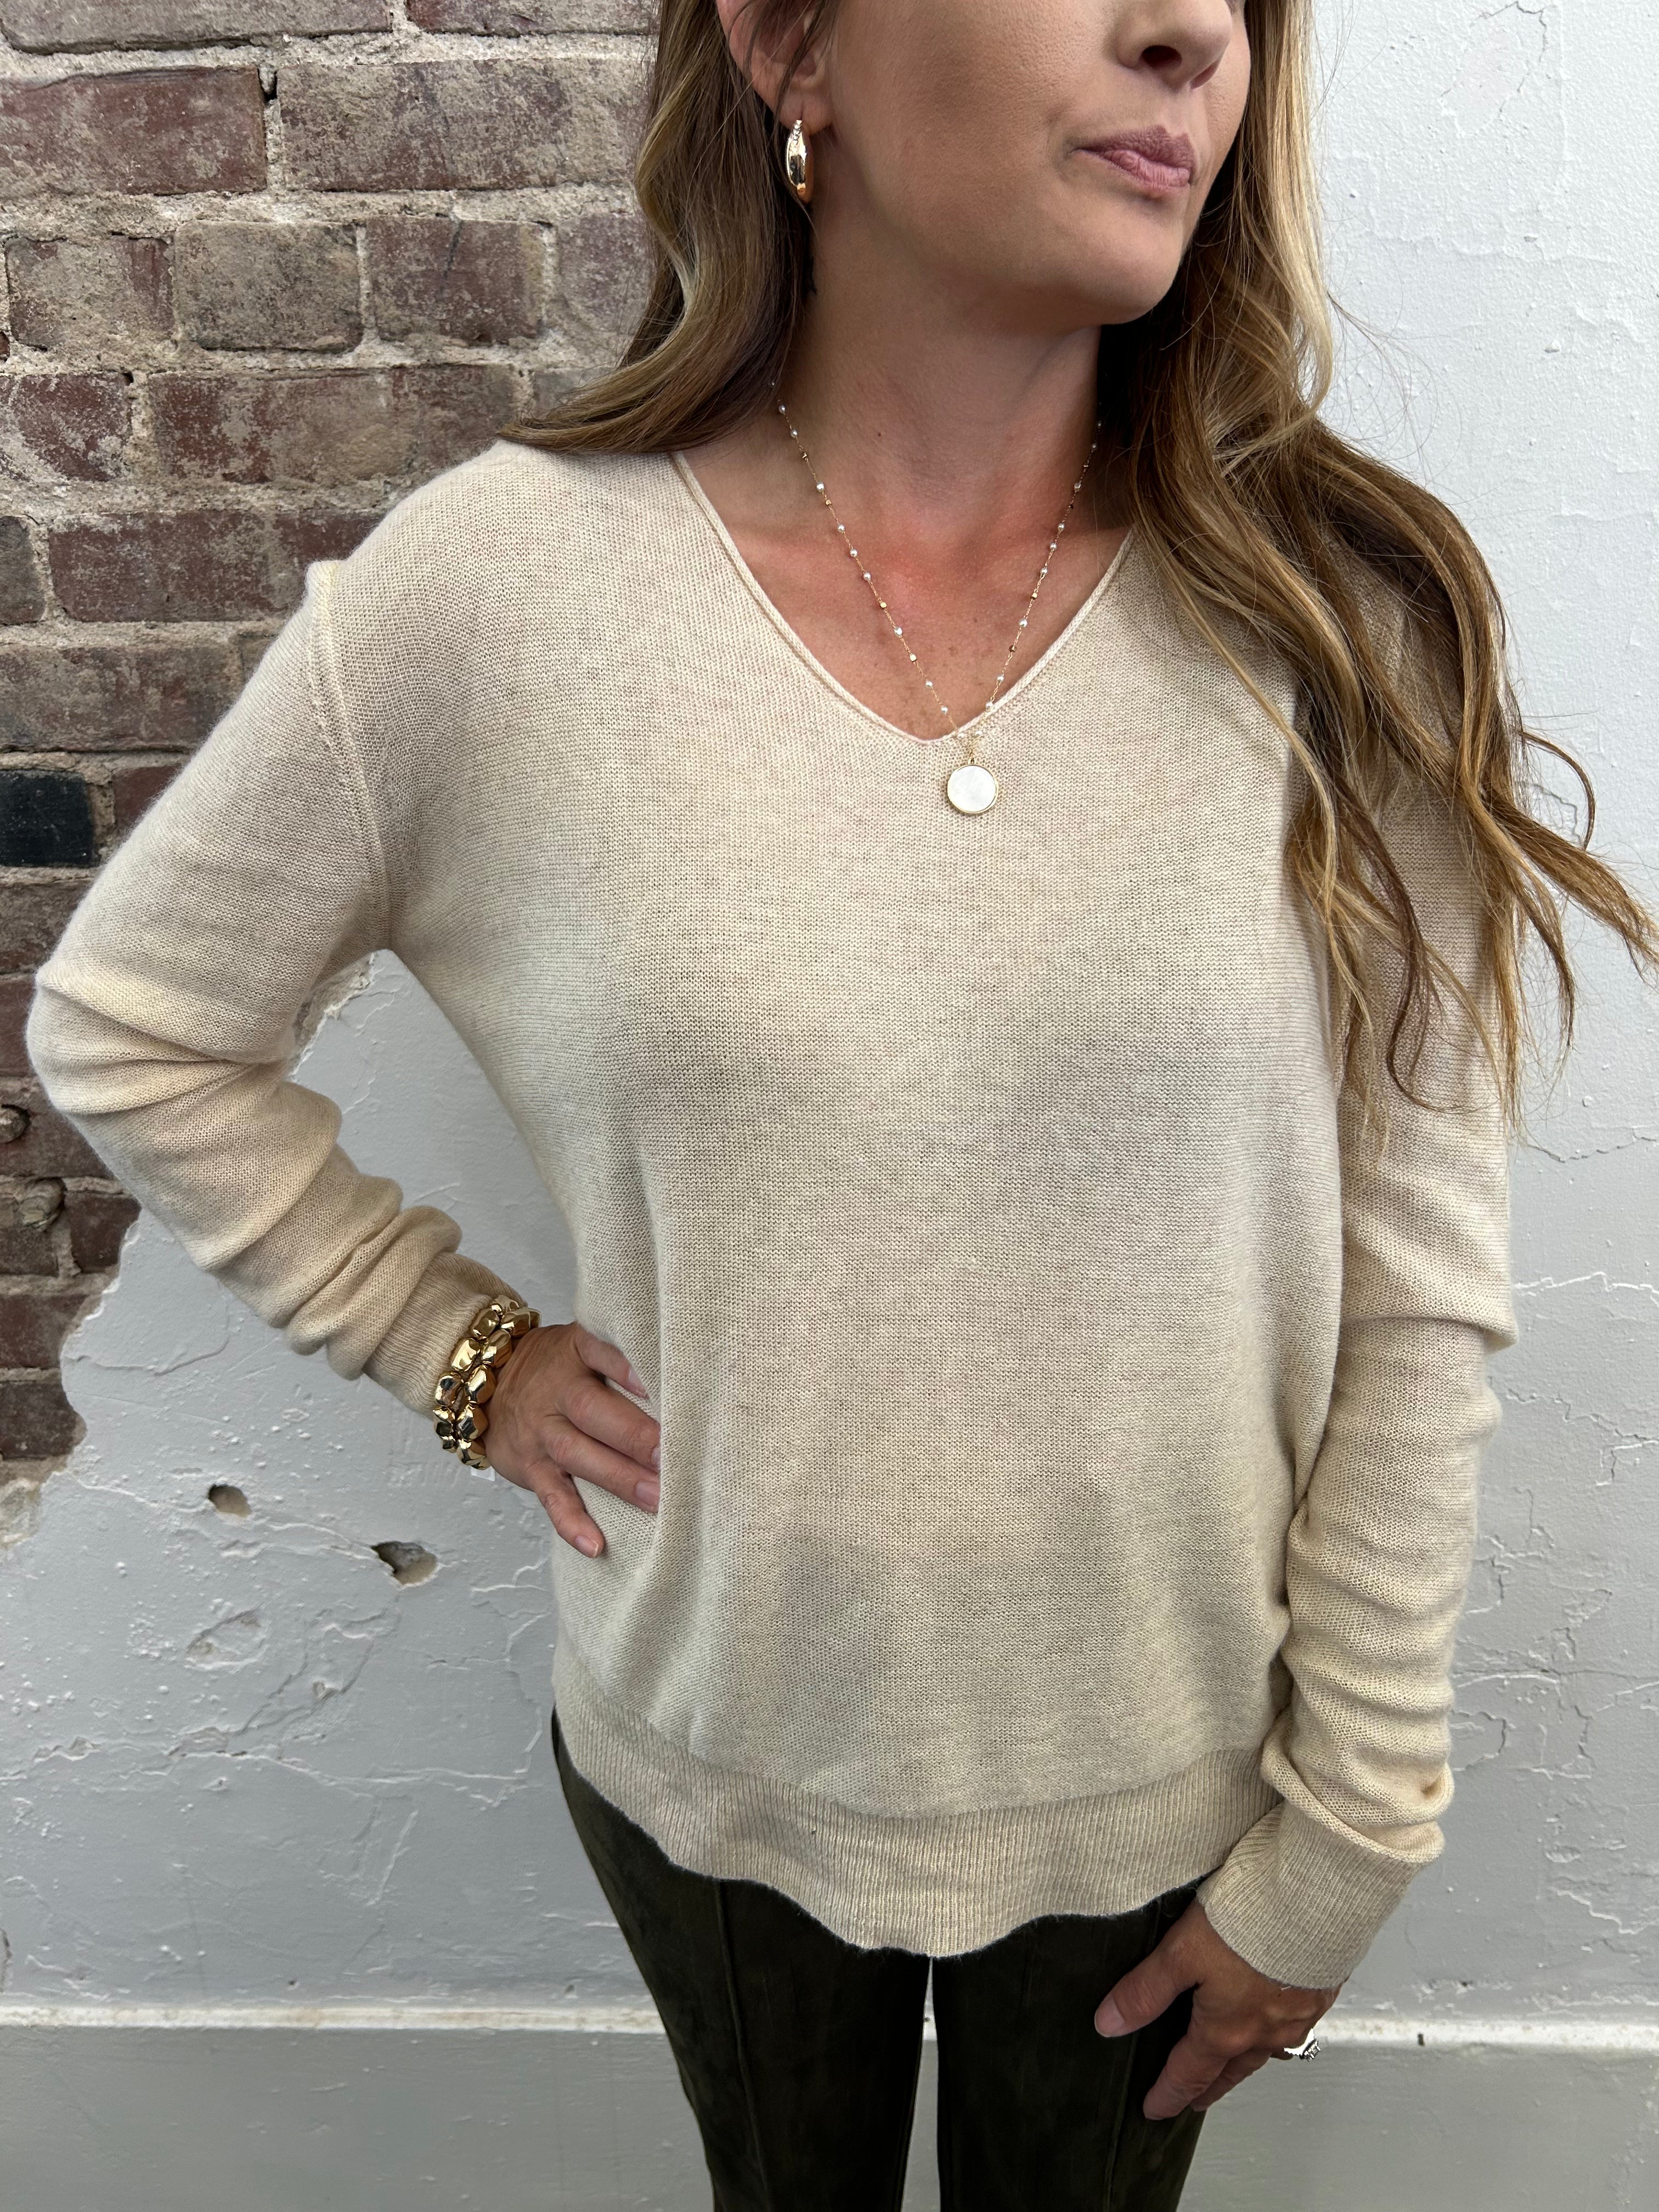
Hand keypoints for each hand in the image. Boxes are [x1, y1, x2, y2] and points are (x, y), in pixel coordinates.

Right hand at [479, 1321, 660, 1557]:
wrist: (487, 1386)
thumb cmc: (557, 1369)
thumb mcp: (582, 1348)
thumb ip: (622, 1359)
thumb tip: (687, 1380)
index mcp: (576, 1352)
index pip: (600, 1352)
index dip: (626, 1368)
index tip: (655, 1385)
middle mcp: (557, 1391)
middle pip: (592, 1411)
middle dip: (634, 1436)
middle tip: (671, 1457)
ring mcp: (541, 1431)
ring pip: (577, 1454)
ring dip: (618, 1479)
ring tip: (657, 1499)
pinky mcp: (531, 1467)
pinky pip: (551, 1496)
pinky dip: (571, 1522)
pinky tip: (595, 1544)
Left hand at [1094, 1898, 1339, 2117]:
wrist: (1315, 1898)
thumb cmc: (1252, 1919)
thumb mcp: (1181, 1951)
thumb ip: (1146, 1990)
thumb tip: (1109, 2024)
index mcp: (1226, 2029)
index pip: (1189, 2073)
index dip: (1168, 2093)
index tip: (1156, 2109)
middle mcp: (1264, 2032)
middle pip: (1229, 2071)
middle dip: (1207, 2087)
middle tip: (1193, 2099)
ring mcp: (1295, 2014)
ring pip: (1263, 2051)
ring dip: (1241, 2063)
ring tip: (1229, 2063)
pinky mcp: (1318, 1991)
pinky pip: (1292, 2026)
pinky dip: (1275, 2032)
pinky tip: (1273, 2018)